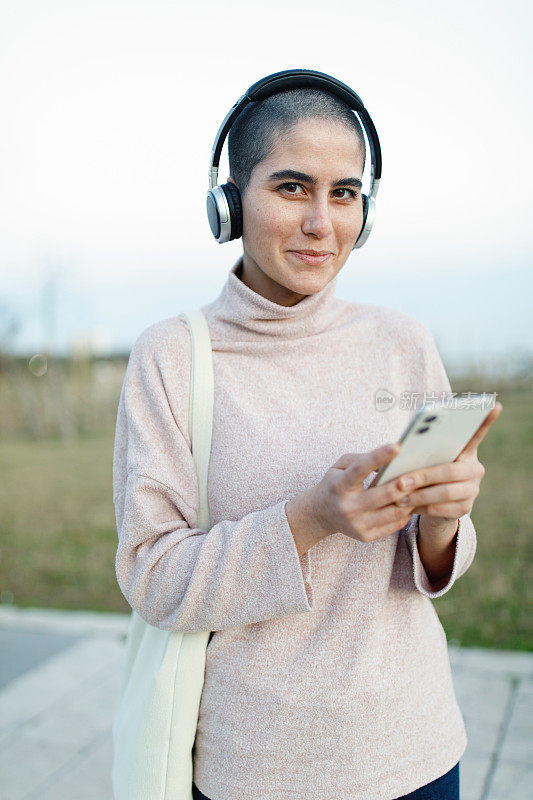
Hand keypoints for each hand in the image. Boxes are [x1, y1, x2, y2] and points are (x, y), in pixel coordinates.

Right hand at [288, 442, 421, 547]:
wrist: (319, 515)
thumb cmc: (335, 484)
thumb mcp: (340, 466)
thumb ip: (361, 459)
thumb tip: (389, 460)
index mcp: (339, 486)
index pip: (360, 469)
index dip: (379, 457)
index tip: (397, 446)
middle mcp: (347, 507)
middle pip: (383, 495)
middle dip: (404, 483)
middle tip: (421, 473)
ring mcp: (357, 524)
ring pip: (393, 512)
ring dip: (410, 499)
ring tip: (419, 488)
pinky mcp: (365, 536)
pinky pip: (394, 525)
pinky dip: (405, 513)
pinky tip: (410, 503)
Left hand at [393, 401, 502, 522]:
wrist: (434, 505)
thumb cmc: (425, 473)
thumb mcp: (424, 460)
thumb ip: (420, 452)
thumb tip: (399, 450)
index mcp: (465, 451)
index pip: (476, 433)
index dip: (486, 420)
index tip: (494, 404)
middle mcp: (474, 469)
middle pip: (451, 471)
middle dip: (423, 477)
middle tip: (400, 482)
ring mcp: (472, 490)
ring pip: (446, 492)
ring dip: (419, 495)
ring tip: (398, 497)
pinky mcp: (465, 508)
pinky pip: (442, 509)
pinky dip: (422, 508)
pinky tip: (406, 507)